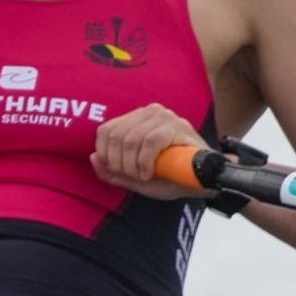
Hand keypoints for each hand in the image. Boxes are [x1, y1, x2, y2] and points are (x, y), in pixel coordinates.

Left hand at [90, 105, 210, 200]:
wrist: (202, 182)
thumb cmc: (169, 177)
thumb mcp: (135, 178)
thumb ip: (112, 171)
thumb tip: (93, 158)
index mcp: (136, 119)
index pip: (106, 130)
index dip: (105, 155)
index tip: (117, 172)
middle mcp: (150, 112)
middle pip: (117, 136)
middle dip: (119, 163)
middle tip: (133, 177)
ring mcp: (165, 117)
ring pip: (132, 139)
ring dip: (133, 165)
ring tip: (143, 176)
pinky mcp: (178, 126)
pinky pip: (150, 141)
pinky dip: (145, 161)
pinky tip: (150, 173)